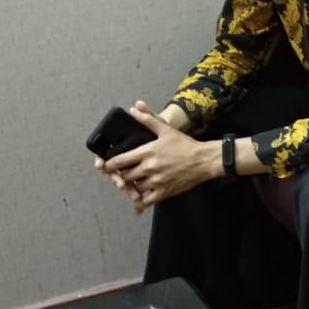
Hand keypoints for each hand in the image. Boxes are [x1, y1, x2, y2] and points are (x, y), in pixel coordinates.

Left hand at [101, 103, 217, 211]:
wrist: (203, 160)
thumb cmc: (184, 145)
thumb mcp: (166, 129)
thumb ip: (148, 119)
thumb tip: (134, 108)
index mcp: (147, 152)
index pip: (121, 160)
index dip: (110, 165)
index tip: (104, 166)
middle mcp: (149, 168)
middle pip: (126, 176)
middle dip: (121, 176)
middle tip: (120, 175)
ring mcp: (156, 181)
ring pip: (135, 188)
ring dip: (132, 187)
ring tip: (132, 184)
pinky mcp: (164, 192)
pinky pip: (147, 200)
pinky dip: (141, 200)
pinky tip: (141, 198)